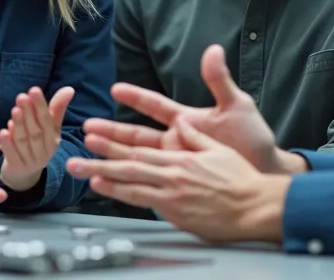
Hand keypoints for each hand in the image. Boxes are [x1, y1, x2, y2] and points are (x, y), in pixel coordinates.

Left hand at [0, 86, 73, 191]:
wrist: (25, 175)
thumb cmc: (38, 144)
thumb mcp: (49, 129)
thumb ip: (57, 109)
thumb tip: (69, 89)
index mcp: (53, 140)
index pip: (47, 121)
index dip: (41, 106)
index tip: (34, 90)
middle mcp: (44, 152)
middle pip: (36, 131)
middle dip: (28, 113)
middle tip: (21, 97)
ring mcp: (30, 161)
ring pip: (24, 142)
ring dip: (19, 125)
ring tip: (14, 110)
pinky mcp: (16, 168)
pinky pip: (12, 155)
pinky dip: (7, 144)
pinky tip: (2, 131)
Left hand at [67, 118, 288, 243]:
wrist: (257, 205)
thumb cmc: (242, 178)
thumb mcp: (219, 148)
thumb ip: (196, 137)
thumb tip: (183, 123)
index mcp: (183, 153)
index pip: (142, 144)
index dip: (116, 137)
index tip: (96, 131)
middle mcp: (174, 170)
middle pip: (130, 161)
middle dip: (100, 154)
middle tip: (77, 149)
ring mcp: (173, 192)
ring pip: (131, 180)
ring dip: (103, 174)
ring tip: (80, 169)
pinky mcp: (176, 211)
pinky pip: (143, 201)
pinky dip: (121, 193)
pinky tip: (104, 189)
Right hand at [87, 45, 289, 173]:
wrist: (265, 170)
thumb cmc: (253, 138)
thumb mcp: (237, 106)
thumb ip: (220, 81)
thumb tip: (213, 50)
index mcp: (187, 120)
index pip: (156, 106)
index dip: (137, 96)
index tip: (116, 88)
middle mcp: (177, 139)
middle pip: (137, 134)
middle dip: (112, 130)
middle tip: (87, 126)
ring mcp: (176, 160)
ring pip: (139, 157)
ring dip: (115, 154)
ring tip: (90, 150)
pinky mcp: (179, 180)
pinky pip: (152, 179)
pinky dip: (132, 179)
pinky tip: (112, 179)